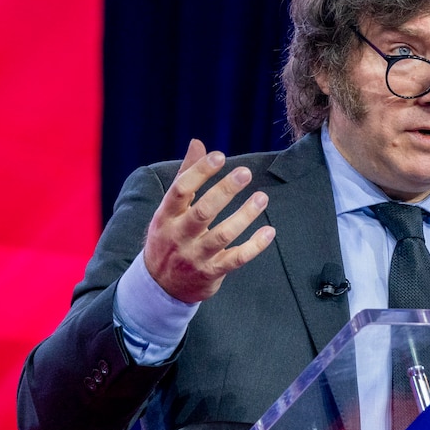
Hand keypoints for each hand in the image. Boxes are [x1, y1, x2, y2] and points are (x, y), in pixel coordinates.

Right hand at [143, 139, 275, 303]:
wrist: (160, 286)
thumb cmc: (169, 236)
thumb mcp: (169, 209)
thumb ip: (186, 175)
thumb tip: (198, 143)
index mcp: (166, 215)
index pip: (180, 190)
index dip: (199, 172)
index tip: (220, 156)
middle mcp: (179, 236)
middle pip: (202, 212)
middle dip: (224, 191)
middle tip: (245, 172)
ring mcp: (195, 256)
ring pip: (222, 235)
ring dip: (244, 216)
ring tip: (262, 198)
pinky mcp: (211, 273)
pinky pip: (235, 260)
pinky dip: (254, 246)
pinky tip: (269, 231)